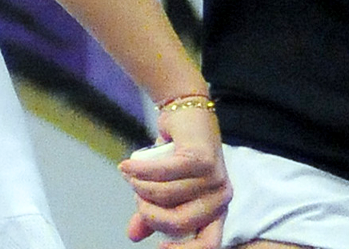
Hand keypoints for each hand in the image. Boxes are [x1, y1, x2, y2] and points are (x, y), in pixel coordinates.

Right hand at [118, 106, 228, 247]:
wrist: (186, 114)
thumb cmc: (176, 155)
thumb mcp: (163, 188)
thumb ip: (151, 213)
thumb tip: (133, 236)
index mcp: (216, 211)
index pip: (208, 245)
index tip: (159, 247)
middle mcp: (221, 198)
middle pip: (178, 223)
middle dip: (149, 212)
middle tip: (136, 196)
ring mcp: (215, 178)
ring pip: (166, 196)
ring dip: (140, 186)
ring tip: (132, 174)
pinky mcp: (202, 158)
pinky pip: (162, 174)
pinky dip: (139, 170)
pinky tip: (126, 165)